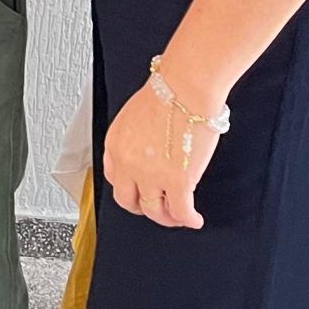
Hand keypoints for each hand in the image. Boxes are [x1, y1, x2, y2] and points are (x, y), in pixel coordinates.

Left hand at [103, 80, 217, 228]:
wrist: (186, 89)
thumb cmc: (168, 92)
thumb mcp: (135, 115)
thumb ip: (137, 137)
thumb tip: (150, 149)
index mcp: (115, 144)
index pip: (113, 178)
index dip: (128, 188)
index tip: (138, 191)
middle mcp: (128, 163)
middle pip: (128, 200)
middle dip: (142, 208)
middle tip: (155, 209)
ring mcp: (151, 176)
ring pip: (154, 211)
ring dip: (167, 218)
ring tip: (178, 216)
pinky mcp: (177, 183)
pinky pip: (181, 212)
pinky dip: (188, 219)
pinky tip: (194, 219)